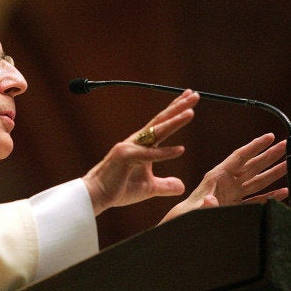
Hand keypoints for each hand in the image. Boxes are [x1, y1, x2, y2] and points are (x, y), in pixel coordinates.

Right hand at [83, 90, 199, 215]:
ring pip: (156, 133)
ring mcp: (130, 148)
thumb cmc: (119, 188)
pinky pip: (149, 155)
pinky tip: (181, 149)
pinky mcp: (125, 158)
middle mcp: (136, 142)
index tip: (189, 98)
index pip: (162, 125)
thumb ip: (165, 185)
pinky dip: (164, 153)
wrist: (96, 195)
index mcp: (142, 145)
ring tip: (191, 111)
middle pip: (161, 121)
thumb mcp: (149, 188)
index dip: (175, 111)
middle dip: (178, 107)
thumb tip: (181, 186)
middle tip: (195, 94)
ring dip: (174, 121)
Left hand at [159, 133, 287, 223]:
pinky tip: (282, 192)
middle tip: (286, 145)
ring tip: (288, 165)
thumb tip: (211, 200)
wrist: (177, 229)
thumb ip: (204, 206)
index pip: (238, 158)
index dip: (254, 146)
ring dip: (273, 174)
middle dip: (269, 156)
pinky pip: (255, 200)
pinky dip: (269, 196)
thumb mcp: (191, 211)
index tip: (269, 136)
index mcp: (215, 178)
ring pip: (256, 181)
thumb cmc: (182, 218)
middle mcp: (225, 184)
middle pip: (251, 166)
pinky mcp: (234, 207)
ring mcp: (231, 195)